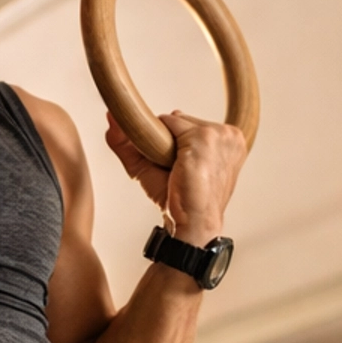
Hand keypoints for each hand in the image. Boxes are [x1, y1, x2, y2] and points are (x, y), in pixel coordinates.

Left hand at [105, 108, 247, 243]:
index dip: (177, 143)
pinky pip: (170, 123)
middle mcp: (230, 134)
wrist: (192, 225)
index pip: (192, 124)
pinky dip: (163, 142)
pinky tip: (176, 167)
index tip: (178, 166)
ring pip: (175, 119)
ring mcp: (219, 134)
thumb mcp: (152, 166)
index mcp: (231, 141)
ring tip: (178, 171)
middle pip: (183, 119)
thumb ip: (129, 142)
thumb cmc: (179, 201)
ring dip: (167, 143)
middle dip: (172, 141)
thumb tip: (110, 117)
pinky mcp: (204, 138)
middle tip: (178, 171)